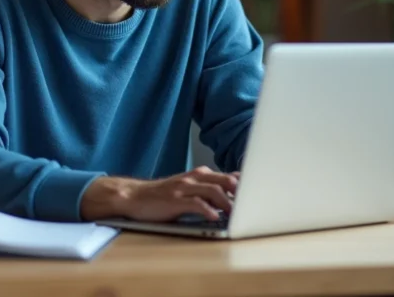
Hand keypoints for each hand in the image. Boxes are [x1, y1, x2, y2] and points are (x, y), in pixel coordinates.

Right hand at [80, 166, 239, 221]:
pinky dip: (207, 210)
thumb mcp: (186, 189)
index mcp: (198, 175)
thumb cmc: (162, 196)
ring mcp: (184, 188)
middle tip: (254, 204)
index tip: (259, 193)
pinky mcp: (174, 200)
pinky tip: (214, 217)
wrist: (134, 196)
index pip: (227, 176)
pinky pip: (195, 203)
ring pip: (212, 191)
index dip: (244, 185)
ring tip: (236, 213)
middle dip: (240, 192)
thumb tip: (231, 199)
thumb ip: (206, 191)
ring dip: (227, 202)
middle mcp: (193, 178)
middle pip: (224, 180)